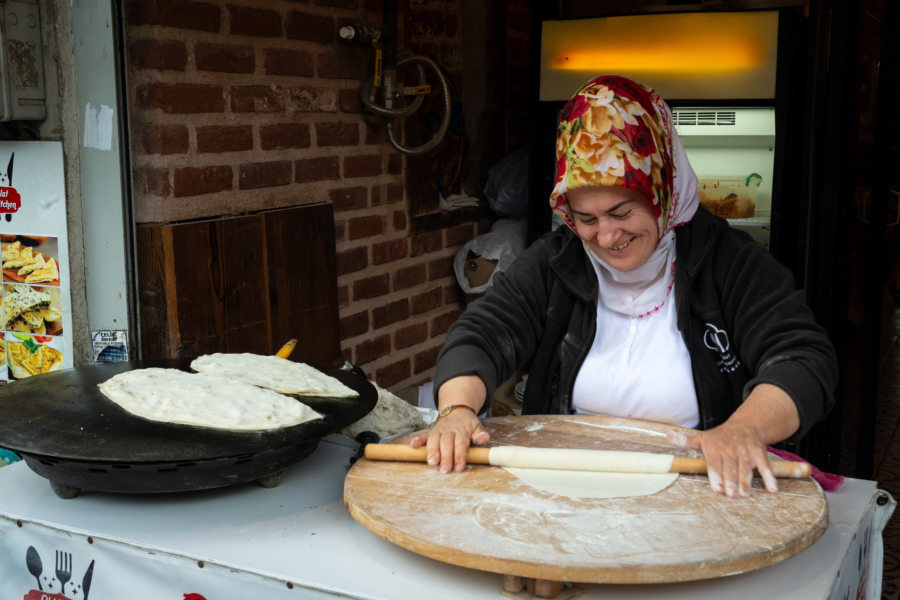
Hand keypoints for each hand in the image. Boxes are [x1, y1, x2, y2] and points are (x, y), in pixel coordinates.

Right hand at [410, 408, 488, 472]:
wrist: (458, 412)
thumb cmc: (468, 425)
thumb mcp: (478, 428)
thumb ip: (480, 434)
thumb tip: (484, 438)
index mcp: (462, 431)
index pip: (461, 443)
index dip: (460, 456)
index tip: (459, 468)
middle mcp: (449, 430)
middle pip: (447, 443)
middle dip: (445, 457)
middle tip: (444, 470)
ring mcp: (439, 431)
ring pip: (434, 439)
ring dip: (432, 450)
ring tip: (432, 462)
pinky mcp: (431, 432)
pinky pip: (423, 435)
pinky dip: (418, 440)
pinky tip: (413, 446)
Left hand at [669, 383, 799, 496]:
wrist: (745, 425)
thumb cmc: (720, 437)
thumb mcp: (702, 437)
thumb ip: (685, 441)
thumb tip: (667, 437)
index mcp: (715, 447)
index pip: (715, 465)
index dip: (717, 478)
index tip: (718, 490)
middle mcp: (731, 448)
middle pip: (730, 469)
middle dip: (731, 483)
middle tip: (732, 496)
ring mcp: (746, 451)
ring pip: (746, 469)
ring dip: (746, 482)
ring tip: (745, 495)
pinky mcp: (760, 453)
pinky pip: (765, 466)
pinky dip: (769, 477)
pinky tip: (772, 489)